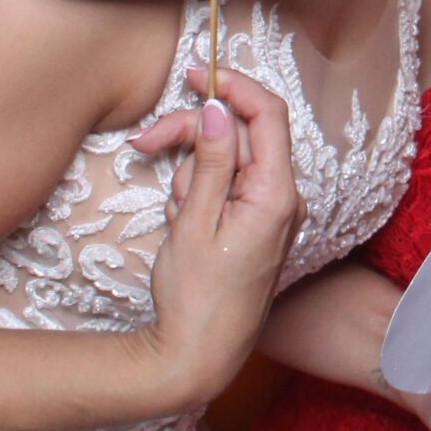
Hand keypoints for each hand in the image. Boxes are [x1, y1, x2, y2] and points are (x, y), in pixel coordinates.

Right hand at [128, 71, 304, 411]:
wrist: (200, 356)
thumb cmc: (196, 296)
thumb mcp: (194, 221)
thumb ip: (208, 161)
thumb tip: (217, 108)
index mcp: (278, 194)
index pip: (268, 115)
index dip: (233, 85)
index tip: (196, 73)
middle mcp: (286, 198)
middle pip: (241, 135)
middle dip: (194, 132)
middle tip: (145, 142)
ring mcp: (274, 212)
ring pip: (229, 160)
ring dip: (192, 170)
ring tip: (173, 210)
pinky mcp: (258, 224)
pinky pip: (228, 187)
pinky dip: (199, 191)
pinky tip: (182, 218)